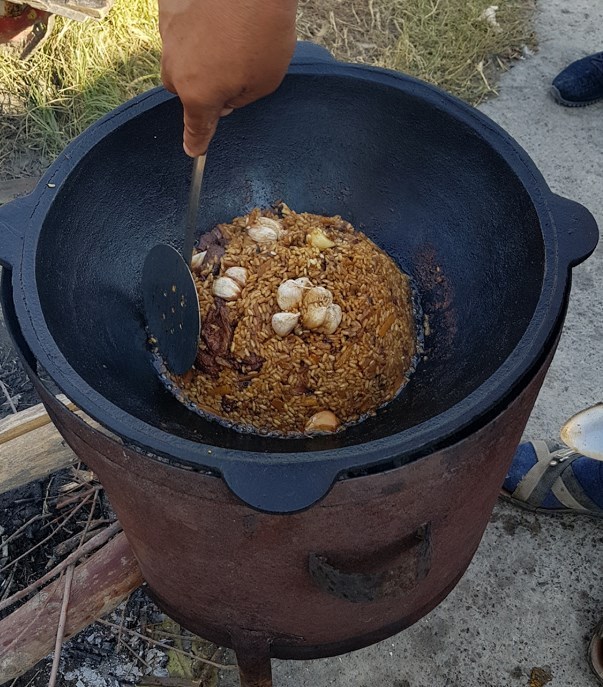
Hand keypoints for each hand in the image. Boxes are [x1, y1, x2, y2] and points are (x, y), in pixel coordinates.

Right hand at [158, 0, 297, 155]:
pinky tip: (219, 18)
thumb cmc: (263, 31)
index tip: (193, 151)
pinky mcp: (167, 9)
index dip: (196, 141)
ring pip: (181, 59)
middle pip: (186, 90)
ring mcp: (168, 36)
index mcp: (199, 95)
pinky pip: (180, 30)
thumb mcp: (265, 82)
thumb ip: (240, 101)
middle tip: (235, 71)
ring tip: (231, 38)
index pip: (196, 127)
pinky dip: (196, 29)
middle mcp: (175, 69)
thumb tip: (224, 101)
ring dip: (201, 56)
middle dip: (205, 88)